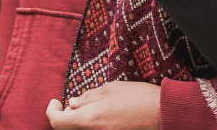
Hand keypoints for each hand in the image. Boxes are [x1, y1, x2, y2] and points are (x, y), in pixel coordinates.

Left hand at [46, 81, 160, 129]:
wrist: (164, 114)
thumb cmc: (138, 97)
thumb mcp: (110, 89)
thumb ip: (88, 98)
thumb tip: (72, 103)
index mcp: (90, 119)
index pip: (58, 123)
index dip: (52, 111)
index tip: (56, 101)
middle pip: (68, 129)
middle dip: (65, 116)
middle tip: (71, 104)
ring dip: (79, 120)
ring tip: (88, 107)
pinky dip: (91, 124)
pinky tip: (100, 115)